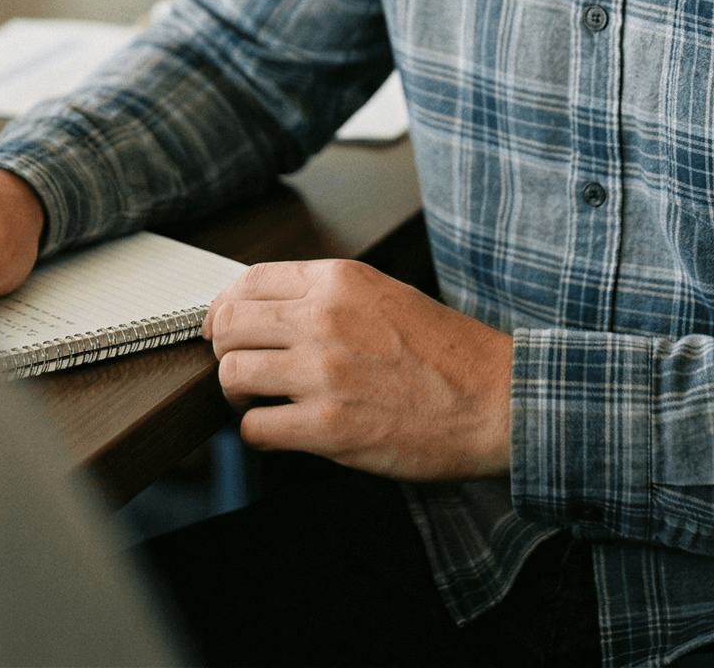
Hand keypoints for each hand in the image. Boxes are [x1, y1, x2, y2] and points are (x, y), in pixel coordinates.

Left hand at [204, 259, 512, 480]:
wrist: (493, 400)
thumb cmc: (446, 351)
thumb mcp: (386, 294)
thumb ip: (330, 295)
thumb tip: (273, 309)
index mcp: (339, 280)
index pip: (248, 281)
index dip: (224, 306)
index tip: (221, 325)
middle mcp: (324, 319)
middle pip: (229, 325)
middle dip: (224, 348)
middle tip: (238, 366)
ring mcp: (322, 373)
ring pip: (232, 373)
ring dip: (236, 392)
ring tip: (257, 400)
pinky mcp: (327, 427)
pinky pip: (255, 428)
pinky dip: (257, 432)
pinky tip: (279, 430)